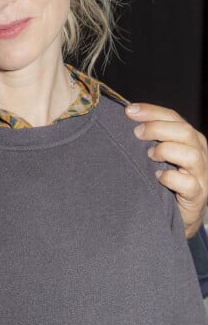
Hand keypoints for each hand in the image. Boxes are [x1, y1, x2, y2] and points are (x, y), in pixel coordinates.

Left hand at [126, 102, 207, 238]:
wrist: (180, 214)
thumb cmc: (167, 179)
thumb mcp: (159, 155)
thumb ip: (149, 138)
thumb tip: (125, 119)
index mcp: (190, 139)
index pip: (173, 117)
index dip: (151, 111)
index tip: (129, 110)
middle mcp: (199, 153)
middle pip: (184, 132)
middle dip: (157, 128)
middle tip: (137, 134)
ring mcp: (201, 175)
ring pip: (191, 155)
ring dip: (166, 151)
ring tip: (150, 156)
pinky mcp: (197, 195)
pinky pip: (188, 184)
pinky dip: (171, 178)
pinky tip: (158, 177)